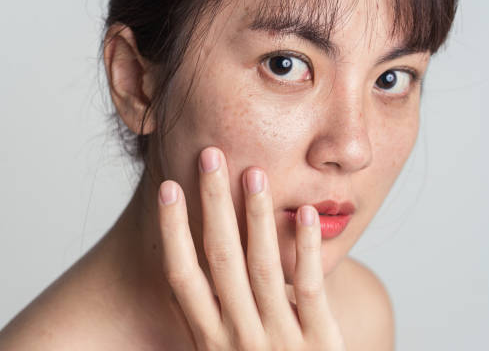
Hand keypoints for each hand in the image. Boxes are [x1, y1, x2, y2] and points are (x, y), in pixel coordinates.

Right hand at [157, 147, 345, 350]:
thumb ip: (212, 319)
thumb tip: (193, 269)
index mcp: (210, 339)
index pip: (183, 275)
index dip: (174, 230)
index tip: (169, 188)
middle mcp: (238, 337)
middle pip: (221, 259)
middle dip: (213, 204)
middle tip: (210, 156)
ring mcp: (279, 341)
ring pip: (263, 267)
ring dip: (257, 216)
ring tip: (254, 172)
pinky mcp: (320, 345)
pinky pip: (310, 290)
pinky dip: (307, 250)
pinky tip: (307, 214)